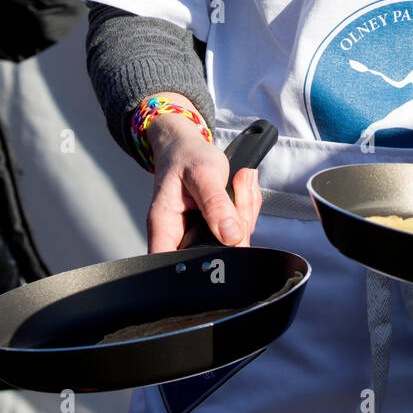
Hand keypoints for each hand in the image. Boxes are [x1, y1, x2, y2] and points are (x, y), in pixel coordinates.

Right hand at [144, 107, 261, 253]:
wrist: (188, 146)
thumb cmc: (186, 157)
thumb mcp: (203, 173)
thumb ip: (216, 204)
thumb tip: (231, 235)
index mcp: (165, 229)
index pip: (176, 267)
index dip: (203, 265)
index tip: (225, 243)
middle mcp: (182, 237)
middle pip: (217, 255)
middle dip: (238, 226)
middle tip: (236, 191)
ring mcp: (203, 234)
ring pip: (236, 241)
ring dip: (245, 211)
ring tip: (237, 181)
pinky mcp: (219, 228)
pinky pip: (242, 228)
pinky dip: (247, 206)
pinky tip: (240, 186)